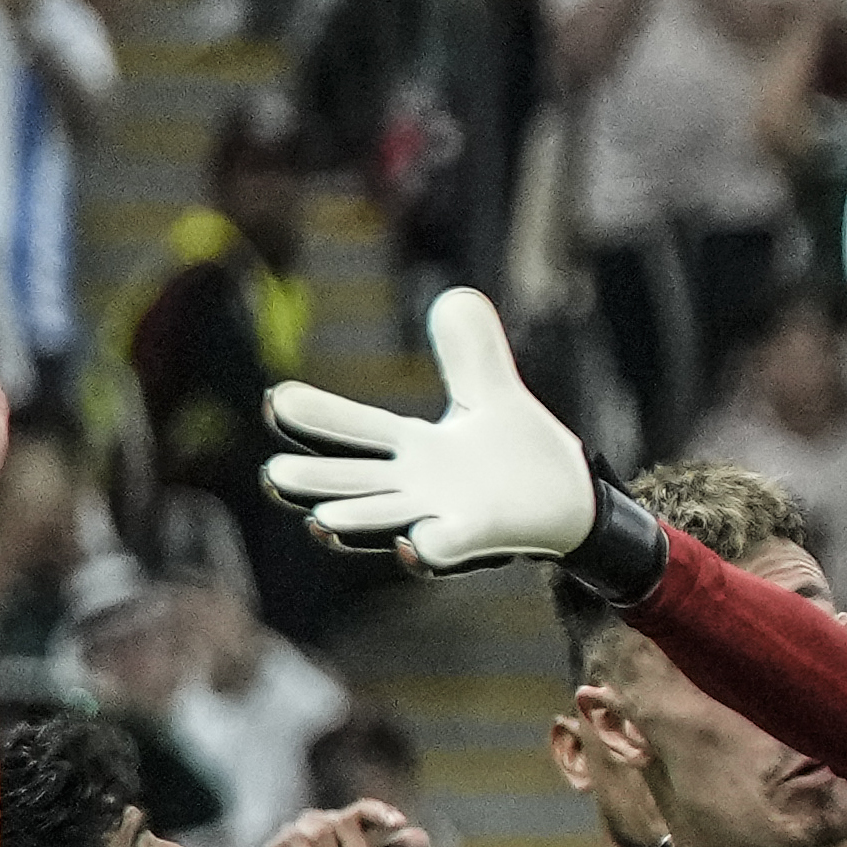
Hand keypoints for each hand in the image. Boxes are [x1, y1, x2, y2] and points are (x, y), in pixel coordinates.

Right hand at [263, 801, 429, 846]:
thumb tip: (421, 836)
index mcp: (348, 828)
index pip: (366, 809)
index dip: (381, 812)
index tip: (399, 823)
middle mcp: (324, 822)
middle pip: (346, 822)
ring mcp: (299, 830)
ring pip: (322, 831)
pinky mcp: (277, 844)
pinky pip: (298, 842)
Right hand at [264, 288, 597, 571]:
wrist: (573, 502)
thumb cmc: (520, 453)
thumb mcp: (493, 393)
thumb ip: (470, 353)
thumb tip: (456, 296)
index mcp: (413, 449)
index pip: (357, 430)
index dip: (318, 417)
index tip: (277, 400)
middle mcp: (418, 488)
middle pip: (355, 485)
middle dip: (317, 484)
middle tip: (272, 478)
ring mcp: (445, 516)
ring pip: (388, 522)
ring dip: (356, 523)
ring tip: (319, 522)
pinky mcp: (479, 538)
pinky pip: (447, 548)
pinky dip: (429, 549)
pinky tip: (411, 544)